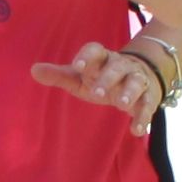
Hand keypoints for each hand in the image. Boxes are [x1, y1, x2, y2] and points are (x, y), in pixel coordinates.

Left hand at [30, 39, 169, 122]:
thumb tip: (33, 70)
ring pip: (136, 82)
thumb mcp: (81, 76)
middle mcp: (121, 66)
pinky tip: (136, 131)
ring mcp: (137, 80)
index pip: (95, 50)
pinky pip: (148, 105)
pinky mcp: (148, 96)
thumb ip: (59, 75)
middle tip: (96, 93)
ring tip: (122, 105)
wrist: (141, 74)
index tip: (77, 67)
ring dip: (130, 92)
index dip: (87, 57)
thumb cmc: (102, 76)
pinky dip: (143, 117)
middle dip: (108, 79)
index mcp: (102, 58)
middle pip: (116, 68)